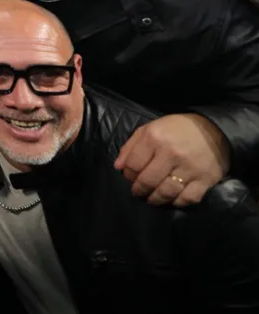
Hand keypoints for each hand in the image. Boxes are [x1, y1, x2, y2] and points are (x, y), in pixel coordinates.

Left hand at [114, 113, 229, 206]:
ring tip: (152, 198)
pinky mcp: (205, 180)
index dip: (128, 175)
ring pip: (166, 192)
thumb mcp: (150, 129)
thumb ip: (131, 147)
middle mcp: (171, 154)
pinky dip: (177, 202)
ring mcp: (189, 168)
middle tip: (138, 192)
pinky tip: (172, 199)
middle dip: (139, 190)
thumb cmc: (177, 129)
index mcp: (155, 138)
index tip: (129, 178)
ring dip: (155, 199)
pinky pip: (188, 198)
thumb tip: (118, 167)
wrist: (214, 129)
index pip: (133, 165)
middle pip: (148, 181)